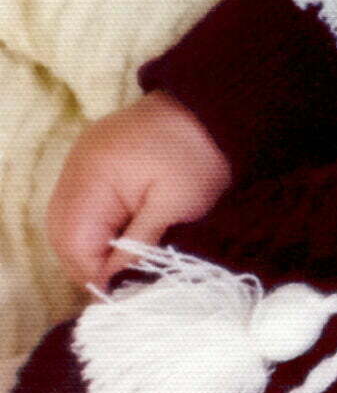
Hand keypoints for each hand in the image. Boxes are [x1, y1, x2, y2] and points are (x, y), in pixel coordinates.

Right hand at [46, 91, 233, 290]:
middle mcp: (76, 167)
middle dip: (88, 262)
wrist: (216, 101)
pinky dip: (94, 222)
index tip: (121, 291)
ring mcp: (81, 159)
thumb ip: (139, 245)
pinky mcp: (93, 156)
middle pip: (64, 233)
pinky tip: (118, 233)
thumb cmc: (202, 154)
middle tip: (120, 282)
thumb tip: (112, 282)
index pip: (75, 243)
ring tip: (121, 261)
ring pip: (68, 219)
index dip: (96, 273)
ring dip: (90, 244)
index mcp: (93, 177)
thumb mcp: (176, 206)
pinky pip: (80, 199)